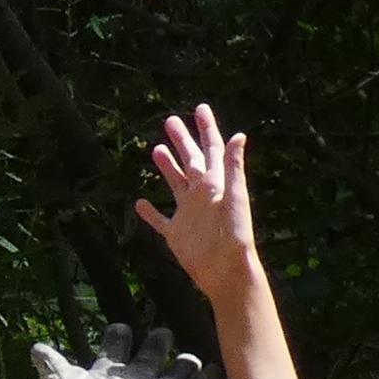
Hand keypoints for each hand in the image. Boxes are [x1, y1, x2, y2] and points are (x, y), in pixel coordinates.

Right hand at [134, 105, 260, 301]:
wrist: (226, 270)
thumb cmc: (235, 234)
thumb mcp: (235, 197)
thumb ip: (233, 167)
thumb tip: (239, 136)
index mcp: (215, 183)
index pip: (211, 149)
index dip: (206, 128)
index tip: (199, 108)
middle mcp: (201, 194)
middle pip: (190, 160)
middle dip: (182, 140)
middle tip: (170, 120)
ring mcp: (188, 213)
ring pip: (175, 183)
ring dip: (167, 167)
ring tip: (157, 150)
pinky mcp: (176, 234)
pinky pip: (160, 220)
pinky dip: (149, 212)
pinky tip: (139, 203)